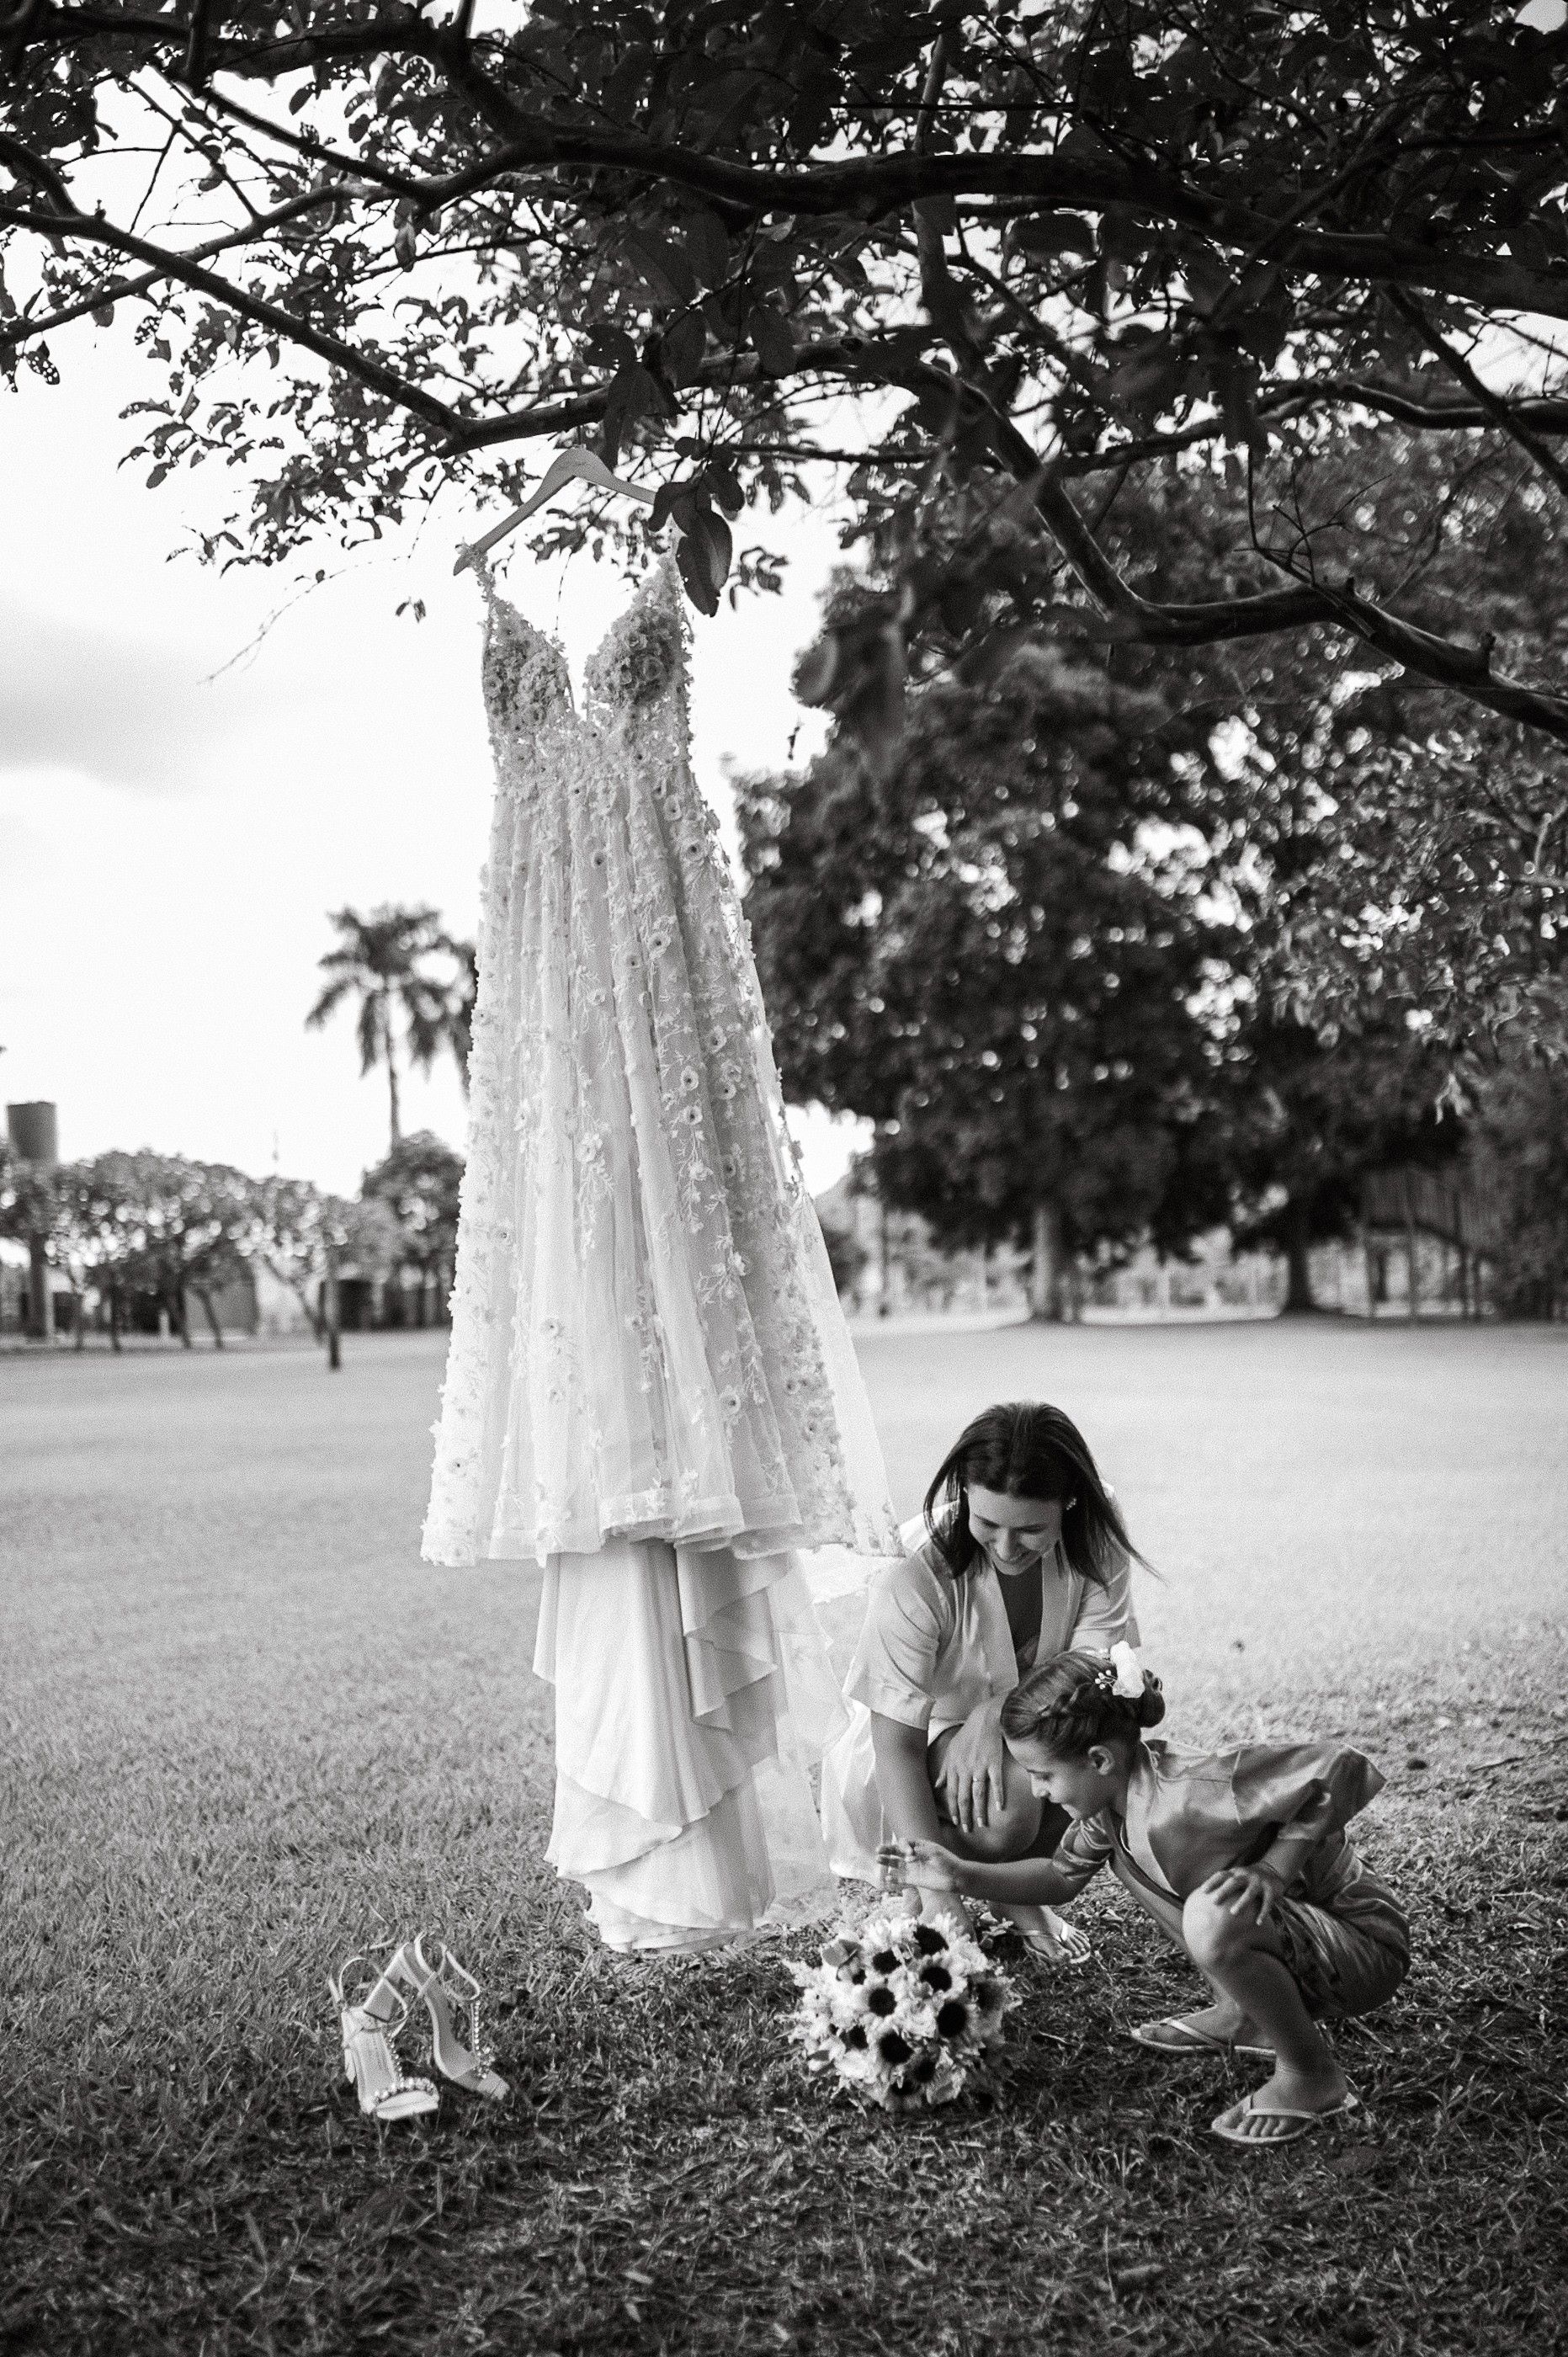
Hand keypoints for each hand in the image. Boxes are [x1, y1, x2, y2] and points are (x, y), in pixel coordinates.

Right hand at [877, 1838, 967, 1894]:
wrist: (955, 1877)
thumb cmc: (947, 1862)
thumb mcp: (935, 1853)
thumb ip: (921, 1853)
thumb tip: (908, 1855)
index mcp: (918, 1845)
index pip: (905, 1843)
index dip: (904, 1847)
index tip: (910, 1854)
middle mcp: (913, 1855)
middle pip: (896, 1851)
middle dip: (887, 1850)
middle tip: (878, 1850)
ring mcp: (912, 1867)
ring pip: (895, 1864)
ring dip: (886, 1862)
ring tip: (878, 1860)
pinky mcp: (913, 1879)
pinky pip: (900, 1878)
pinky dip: (893, 1878)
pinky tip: (886, 1878)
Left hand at [938, 1701, 1006, 1834]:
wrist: (984, 1719)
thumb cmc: (967, 1736)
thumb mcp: (951, 1750)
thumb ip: (944, 1769)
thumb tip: (937, 1785)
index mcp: (954, 1766)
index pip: (952, 1793)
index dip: (953, 1809)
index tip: (956, 1822)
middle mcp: (965, 1768)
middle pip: (963, 1797)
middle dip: (965, 1815)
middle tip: (968, 1830)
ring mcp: (980, 1766)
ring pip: (978, 1794)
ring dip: (980, 1811)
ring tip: (982, 1825)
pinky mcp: (994, 1762)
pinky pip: (996, 1782)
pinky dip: (998, 1795)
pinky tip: (1000, 1808)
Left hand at [1200, 1862, 1285, 1921]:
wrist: (1272, 1872)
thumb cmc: (1248, 1879)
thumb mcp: (1237, 1877)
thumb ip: (1225, 1884)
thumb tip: (1204, 1898)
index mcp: (1236, 1872)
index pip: (1222, 1875)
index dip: (1212, 1882)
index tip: (1203, 1891)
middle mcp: (1246, 1875)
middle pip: (1234, 1882)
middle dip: (1224, 1891)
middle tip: (1214, 1901)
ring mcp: (1259, 1882)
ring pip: (1250, 1892)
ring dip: (1241, 1902)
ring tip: (1233, 1912)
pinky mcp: (1271, 1890)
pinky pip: (1267, 1902)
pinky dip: (1263, 1913)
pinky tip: (1258, 1923)